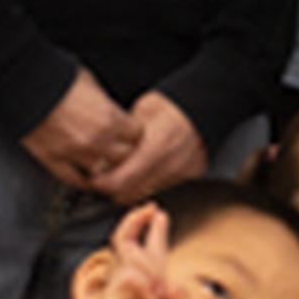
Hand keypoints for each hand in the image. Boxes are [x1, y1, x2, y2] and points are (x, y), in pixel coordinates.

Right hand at [22, 70, 138, 191]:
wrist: (24, 83)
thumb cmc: (57, 78)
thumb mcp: (92, 85)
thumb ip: (107, 105)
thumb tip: (115, 115)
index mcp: (109, 118)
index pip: (137, 135)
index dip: (133, 133)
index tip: (129, 131)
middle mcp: (95, 139)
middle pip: (124, 157)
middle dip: (123, 151)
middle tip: (118, 147)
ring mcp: (73, 153)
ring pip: (102, 173)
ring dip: (104, 167)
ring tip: (103, 162)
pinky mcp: (52, 159)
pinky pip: (74, 179)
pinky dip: (82, 179)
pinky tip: (86, 176)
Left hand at [87, 91, 206, 202]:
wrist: (203, 104)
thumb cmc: (170, 106)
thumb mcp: (139, 114)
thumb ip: (122, 140)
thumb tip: (103, 159)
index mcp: (156, 146)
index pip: (120, 181)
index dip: (102, 183)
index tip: (95, 178)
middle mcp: (172, 164)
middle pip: (131, 193)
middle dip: (115, 188)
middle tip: (107, 177)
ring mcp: (184, 172)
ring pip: (147, 194)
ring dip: (133, 188)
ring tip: (127, 173)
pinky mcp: (192, 175)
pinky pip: (164, 189)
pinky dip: (152, 184)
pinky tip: (146, 172)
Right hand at [90, 204, 182, 298]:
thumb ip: (181, 296)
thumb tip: (170, 284)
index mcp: (149, 277)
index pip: (150, 248)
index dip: (155, 230)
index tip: (159, 213)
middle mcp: (132, 274)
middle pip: (125, 238)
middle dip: (136, 220)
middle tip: (152, 207)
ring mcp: (120, 281)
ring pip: (131, 253)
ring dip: (150, 268)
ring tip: (159, 293)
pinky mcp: (112, 291)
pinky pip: (128, 274)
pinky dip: (144, 282)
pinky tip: (153, 296)